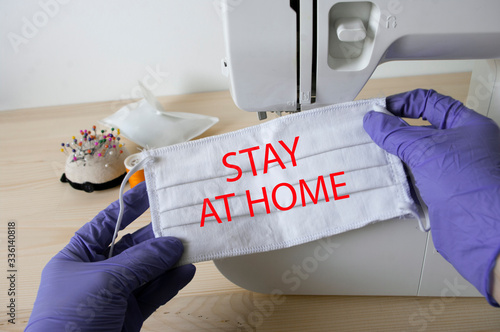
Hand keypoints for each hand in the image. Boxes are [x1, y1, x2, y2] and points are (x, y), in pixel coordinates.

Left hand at [26, 182, 195, 330]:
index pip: (108, 222)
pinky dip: (171, 282)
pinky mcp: (131, 314)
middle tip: (182, 222)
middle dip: (157, 235)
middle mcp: (98, 272)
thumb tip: (172, 244)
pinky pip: (155, 292)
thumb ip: (141, 260)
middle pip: (134, 246)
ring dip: (169, 259)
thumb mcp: (105, 281)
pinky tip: (187, 271)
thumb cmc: (69, 321)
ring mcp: (116, 294)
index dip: (130, 205)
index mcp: (80, 256)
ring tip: (191, 246)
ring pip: (149, 270)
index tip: (152, 189)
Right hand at [363, 89, 499, 305]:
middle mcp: (462, 144)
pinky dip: (401, 173)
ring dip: (396, 152)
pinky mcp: (442, 189)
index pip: (429, 102)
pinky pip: (416, 175)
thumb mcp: (426, 149)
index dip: (403, 103)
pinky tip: (387, 173)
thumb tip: (374, 121)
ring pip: (417, 153)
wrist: (482, 228)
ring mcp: (452, 168)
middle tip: (373, 130)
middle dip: (396, 129)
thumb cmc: (470, 182)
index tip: (380, 109)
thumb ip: (395, 133)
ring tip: (374, 151)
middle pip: (422, 128)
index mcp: (467, 125)